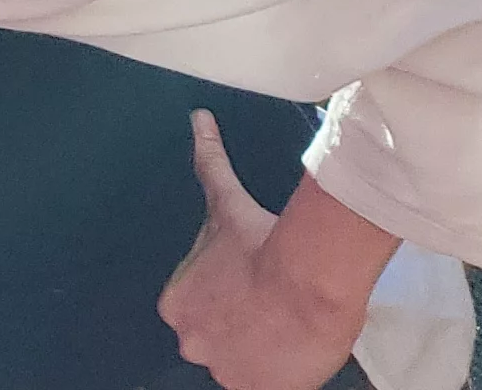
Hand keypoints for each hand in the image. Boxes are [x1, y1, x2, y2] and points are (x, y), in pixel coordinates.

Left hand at [158, 114, 395, 389]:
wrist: (306, 280)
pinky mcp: (256, 389)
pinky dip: (280, 373)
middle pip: (215, 335)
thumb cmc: (263, 240)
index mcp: (175, 303)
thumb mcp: (224, 200)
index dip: (230, 295)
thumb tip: (197, 119)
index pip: (198, 305)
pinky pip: (266, 384)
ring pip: (241, 361)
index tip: (255, 286)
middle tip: (273, 306)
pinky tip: (295, 352)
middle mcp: (189, 340)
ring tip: (287, 325)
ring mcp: (223, 369)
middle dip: (240, 323)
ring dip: (260, 347)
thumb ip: (207, 162)